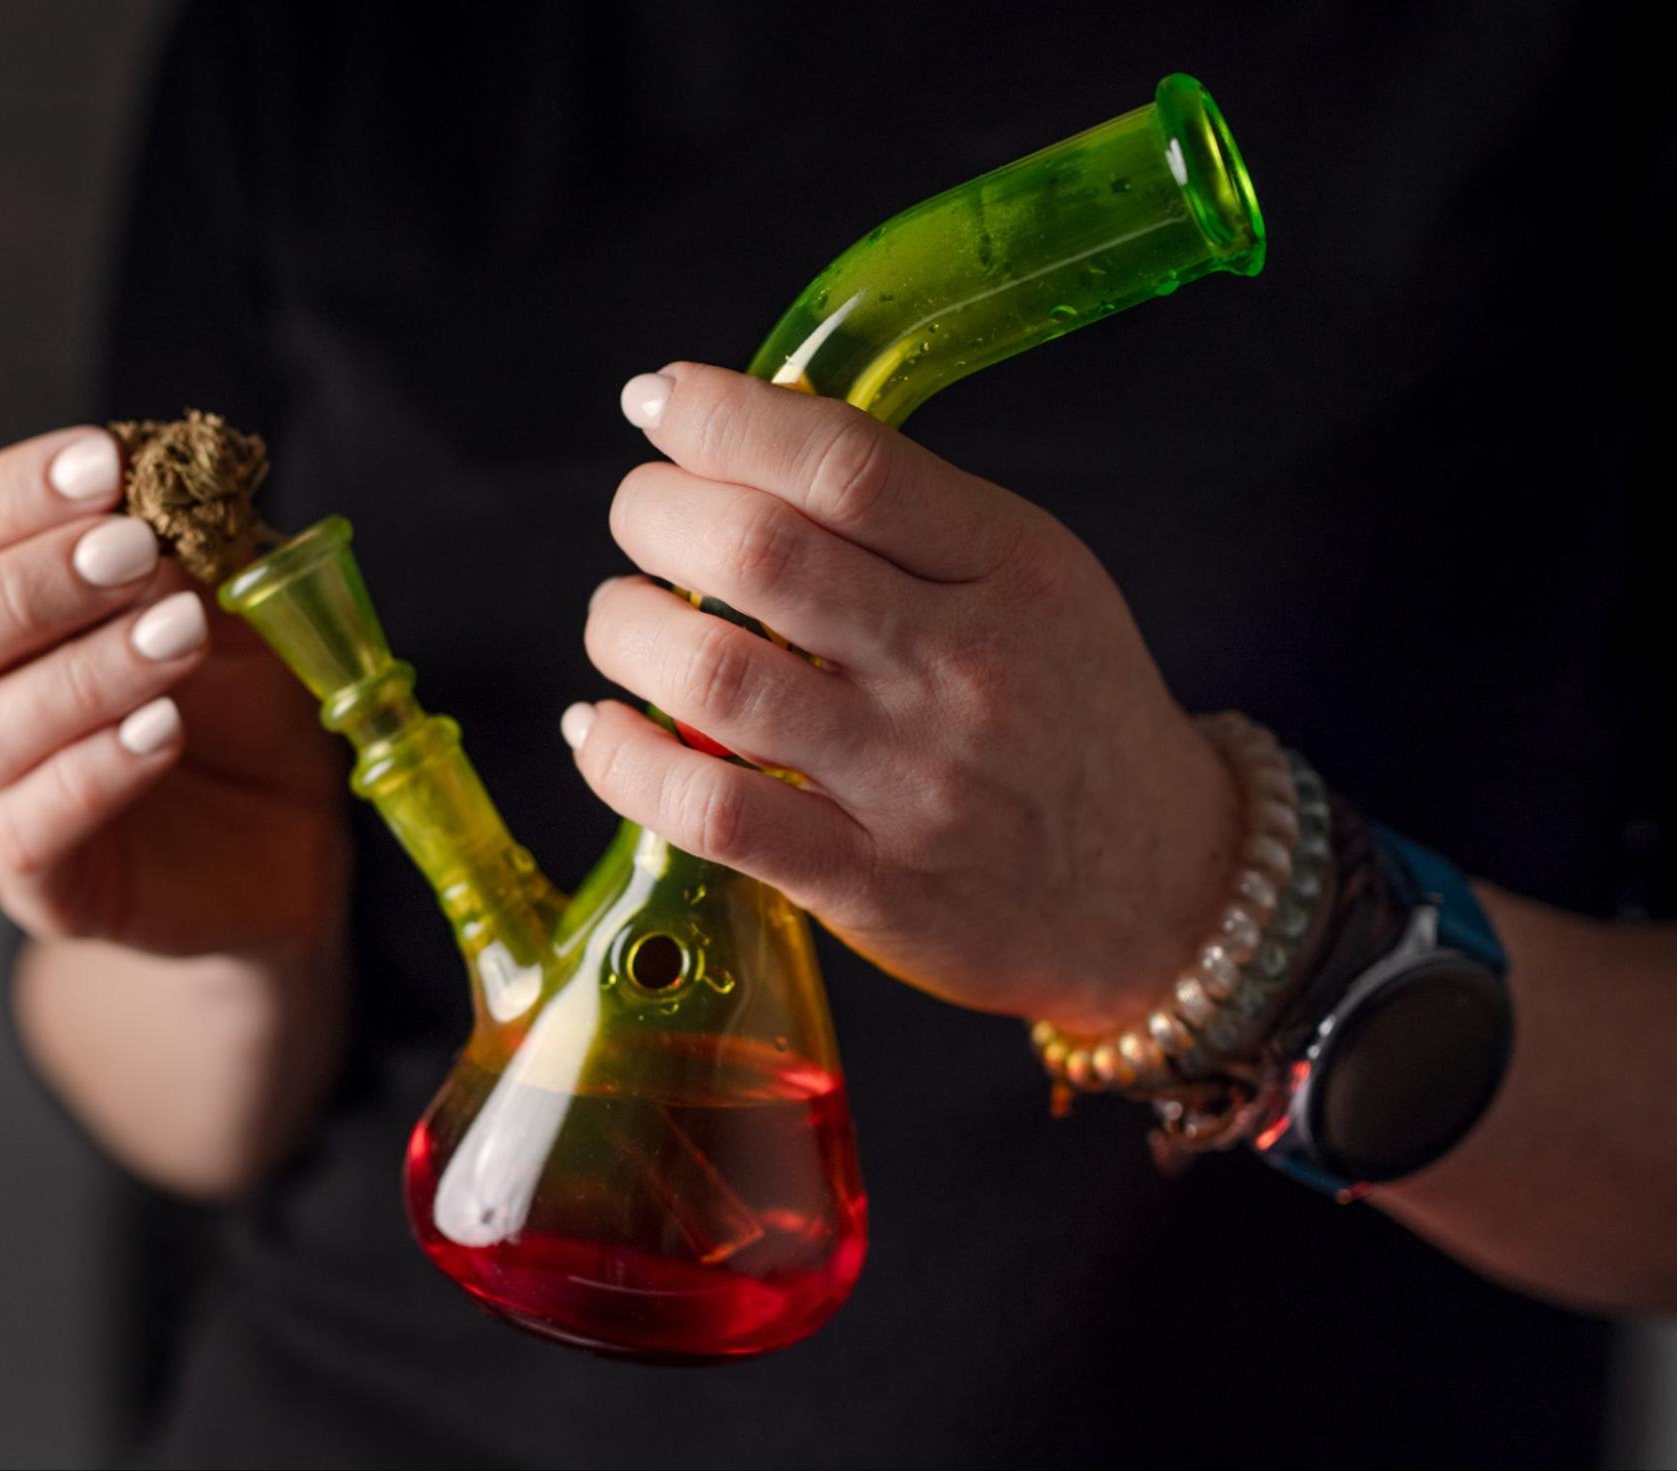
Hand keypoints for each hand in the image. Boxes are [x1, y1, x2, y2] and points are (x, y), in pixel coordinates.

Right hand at [0, 428, 342, 956]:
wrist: (283, 836)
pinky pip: (31, 829)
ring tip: (179, 636)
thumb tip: (173, 473)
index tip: (104, 462)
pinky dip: (96, 770)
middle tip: (134, 551)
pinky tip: (164, 730)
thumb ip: (191, 547)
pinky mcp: (39, 883)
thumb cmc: (234, 704)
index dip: (11, 494)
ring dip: (86, 673)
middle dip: (27, 585)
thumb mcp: (228, 605)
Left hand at [567, 363, 1240, 1031]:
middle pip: (758, 552)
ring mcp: (913, 781)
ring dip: (623, 629)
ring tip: (621, 620)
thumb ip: (908, 515)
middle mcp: (961, 667)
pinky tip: (600, 728)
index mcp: (1006, 565)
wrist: (1162, 890)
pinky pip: (710, 811)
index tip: (660, 402)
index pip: (842, 460)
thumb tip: (743, 440)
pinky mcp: (869, 883)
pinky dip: (623, 759)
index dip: (720, 416)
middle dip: (651, 513)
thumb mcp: (1033, 579)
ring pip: (713, 674)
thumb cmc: (1073, 715)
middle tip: (639, 518)